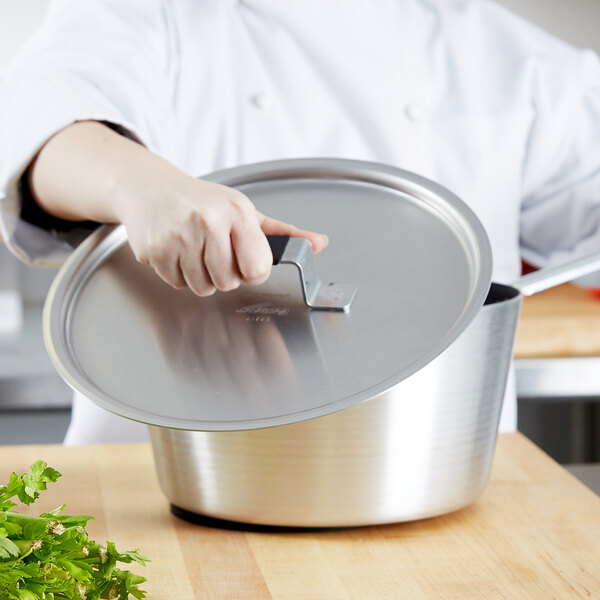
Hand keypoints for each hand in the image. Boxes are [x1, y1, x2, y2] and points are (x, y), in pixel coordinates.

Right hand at [28, 121, 327, 295]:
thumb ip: (282, 233)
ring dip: (201, 277)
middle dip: (224, 274)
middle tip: (215, 252)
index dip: (252, 270)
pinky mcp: (155, 249)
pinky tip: (177, 252)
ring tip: (195, 251)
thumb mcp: (244, 211)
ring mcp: (179, 236)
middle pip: (229, 282)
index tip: (244, 260)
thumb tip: (319, 244)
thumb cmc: (202, 201)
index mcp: (237, 212)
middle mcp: (208, 221)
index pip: (257, 268)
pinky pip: (178, 284)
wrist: (151, 188)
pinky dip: (178, 275)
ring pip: (203, 287)